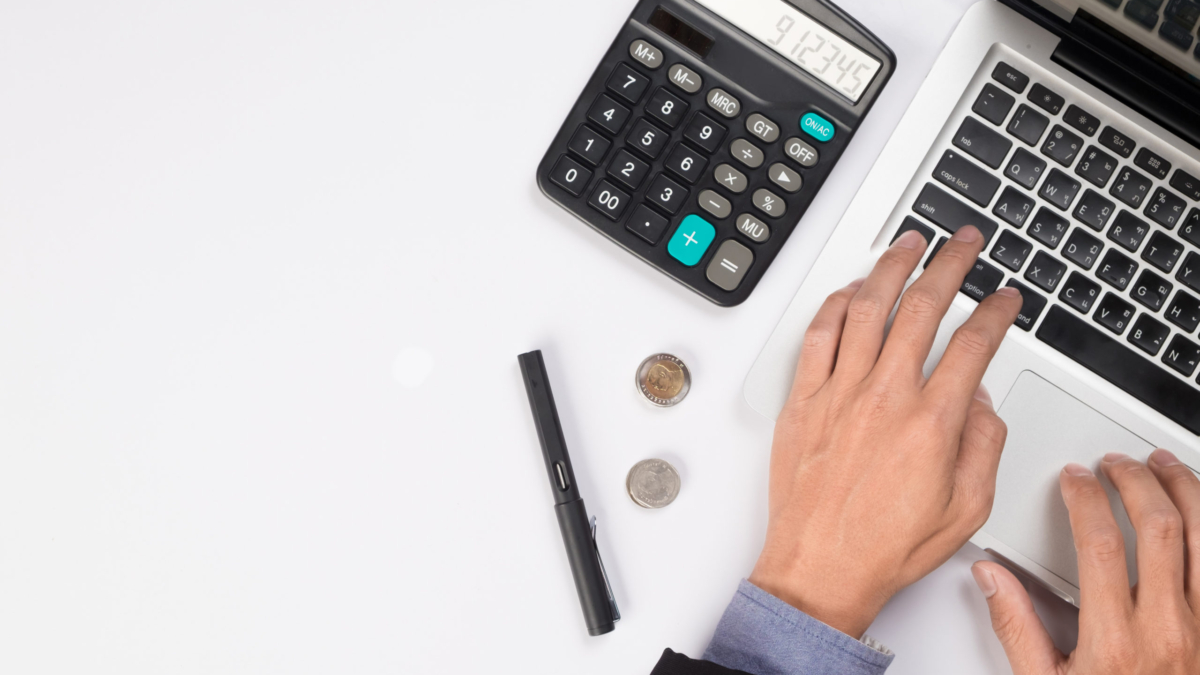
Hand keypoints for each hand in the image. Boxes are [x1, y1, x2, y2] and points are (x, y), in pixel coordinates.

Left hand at [749, 226, 1022, 637]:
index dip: (996, 312)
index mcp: (931, 422)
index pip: (973, 345)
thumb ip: (982, 445)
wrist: (820, 568)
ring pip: (866, 308)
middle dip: (949, 264)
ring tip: (909, 243)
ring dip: (891, 267)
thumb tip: (980, 400)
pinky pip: (817, 335)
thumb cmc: (884, 546)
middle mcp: (883, 397)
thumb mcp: (966, 508)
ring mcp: (838, 394)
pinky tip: (849, 289)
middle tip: (963, 243)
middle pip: (922, 308)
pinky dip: (834, 304)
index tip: (1005, 298)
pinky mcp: (802, 401)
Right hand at [974, 451, 1199, 673]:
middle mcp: (1169, 631)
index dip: (1086, 498)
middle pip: (1161, 528)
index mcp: (1116, 641)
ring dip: (1189, 492)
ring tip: (1167, 468)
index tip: (1075, 479)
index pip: (1101, 543)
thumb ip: (1016, 627)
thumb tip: (992, 578)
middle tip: (1117, 464)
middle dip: (1137, 481)